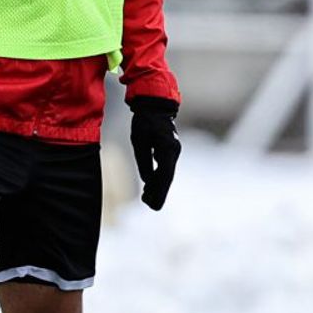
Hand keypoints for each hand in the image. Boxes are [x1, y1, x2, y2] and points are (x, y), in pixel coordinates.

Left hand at [128, 96, 180, 210]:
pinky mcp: (169, 150)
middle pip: (167, 177)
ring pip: (166, 174)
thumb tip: (147, 180)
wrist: (155, 105)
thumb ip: (143, 160)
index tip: (152, 202)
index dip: (159, 190)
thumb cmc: (145, 120)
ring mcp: (173, 151)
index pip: (164, 174)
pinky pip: (165, 168)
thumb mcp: (139, 140)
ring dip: (158, 187)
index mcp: (167, 148)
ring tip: (148, 200)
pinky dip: (158, 178)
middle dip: (159, 193)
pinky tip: (150, 187)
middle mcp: (173, 151)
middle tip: (152, 207)